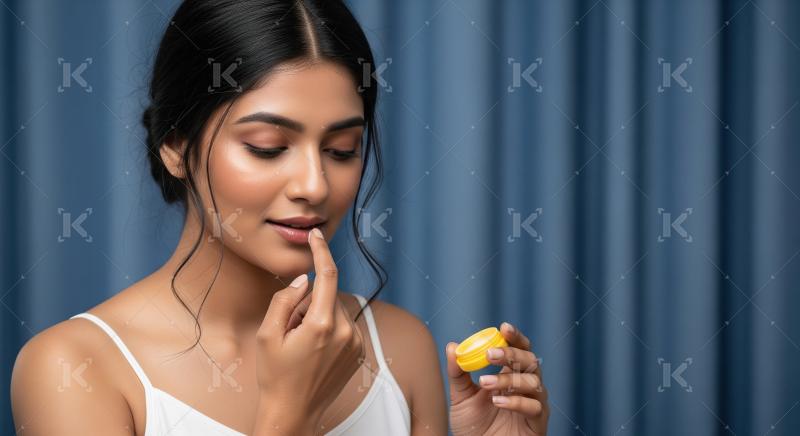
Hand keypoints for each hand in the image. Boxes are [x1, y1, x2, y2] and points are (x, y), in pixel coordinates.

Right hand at [253, 228, 364, 432]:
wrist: (293, 413)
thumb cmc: (276, 376)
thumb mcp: (267, 334)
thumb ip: (284, 300)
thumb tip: (303, 281)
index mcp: (322, 325)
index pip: (327, 274)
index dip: (321, 251)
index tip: (316, 236)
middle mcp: (345, 332)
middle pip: (327, 295)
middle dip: (308, 302)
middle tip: (290, 328)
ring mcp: (356, 343)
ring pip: (336, 310)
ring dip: (319, 316)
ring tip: (302, 345)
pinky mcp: (359, 352)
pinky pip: (343, 326)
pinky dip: (329, 329)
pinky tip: (315, 352)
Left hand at [447, 322, 548, 435]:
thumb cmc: (473, 426)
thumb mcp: (460, 398)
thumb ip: (458, 373)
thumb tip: (453, 346)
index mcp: (510, 375)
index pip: (519, 349)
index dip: (515, 337)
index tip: (503, 327)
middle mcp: (525, 386)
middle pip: (530, 361)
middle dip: (512, 353)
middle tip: (491, 353)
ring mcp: (534, 404)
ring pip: (533, 382)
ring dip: (508, 379)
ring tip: (485, 383)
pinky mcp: (537, 423)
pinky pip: (534, 407)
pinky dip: (516, 402)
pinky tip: (497, 402)